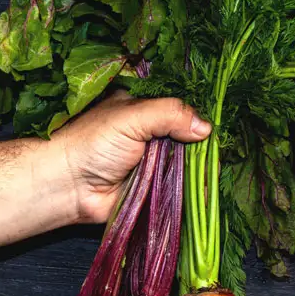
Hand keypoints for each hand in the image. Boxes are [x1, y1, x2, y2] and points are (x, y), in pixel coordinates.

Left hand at [53, 91, 211, 222]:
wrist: (68, 186)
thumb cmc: (92, 143)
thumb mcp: (132, 116)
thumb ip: (170, 114)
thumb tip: (206, 128)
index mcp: (144, 108)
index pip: (181, 106)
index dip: (199, 113)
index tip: (225, 118)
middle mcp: (151, 133)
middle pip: (189, 136)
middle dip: (204, 143)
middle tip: (224, 148)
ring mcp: (154, 162)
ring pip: (188, 162)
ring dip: (201, 168)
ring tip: (219, 168)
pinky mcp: (154, 188)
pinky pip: (180, 187)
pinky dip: (193, 189)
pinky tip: (210, 187)